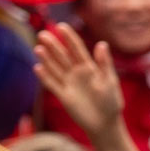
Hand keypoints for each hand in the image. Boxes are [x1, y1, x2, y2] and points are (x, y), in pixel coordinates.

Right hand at [33, 24, 122, 139]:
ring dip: (46, 59)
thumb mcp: (110, 81)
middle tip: (43, 34)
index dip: (69, 37)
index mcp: (90, 67)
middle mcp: (77, 73)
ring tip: (37, 48)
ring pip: (55, 68)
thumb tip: (101, 44)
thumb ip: (104, 63)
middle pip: (63, 56)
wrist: (104, 123)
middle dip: (53, 45)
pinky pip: (52, 84)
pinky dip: (44, 77)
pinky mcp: (63, 96)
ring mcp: (69, 83)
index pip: (77, 48)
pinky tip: (37, 68)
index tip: (61, 26)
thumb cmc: (111, 102)